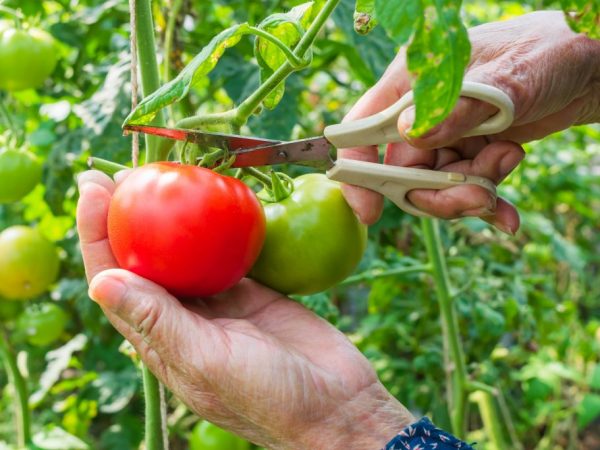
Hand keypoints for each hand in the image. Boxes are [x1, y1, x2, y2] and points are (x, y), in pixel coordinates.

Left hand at [76, 170, 413, 449]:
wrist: (336, 405)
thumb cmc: (269, 397)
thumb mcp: (207, 361)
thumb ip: (157, 323)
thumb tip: (98, 283)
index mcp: (160, 339)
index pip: (116, 279)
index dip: (97, 234)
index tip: (93, 187)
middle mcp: (183, 317)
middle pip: (146, 257)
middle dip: (128, 213)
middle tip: (124, 168)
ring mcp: (219, 302)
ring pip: (187, 250)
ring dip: (174, 214)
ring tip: (167, 173)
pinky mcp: (253, 290)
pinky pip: (231, 250)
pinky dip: (224, 223)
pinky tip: (220, 196)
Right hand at [341, 11, 599, 233]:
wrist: (590, 65)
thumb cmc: (549, 52)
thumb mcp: (508, 78)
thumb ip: (459, 108)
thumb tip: (410, 135)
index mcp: (414, 83)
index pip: (366, 128)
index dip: (359, 169)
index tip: (369, 211)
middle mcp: (423, 112)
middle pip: (404, 169)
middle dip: (436, 193)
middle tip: (478, 197)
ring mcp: (447, 134)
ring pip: (436, 185)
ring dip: (472, 193)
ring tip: (508, 167)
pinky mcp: (471, 151)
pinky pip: (466, 188)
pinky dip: (487, 205)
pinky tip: (508, 216)